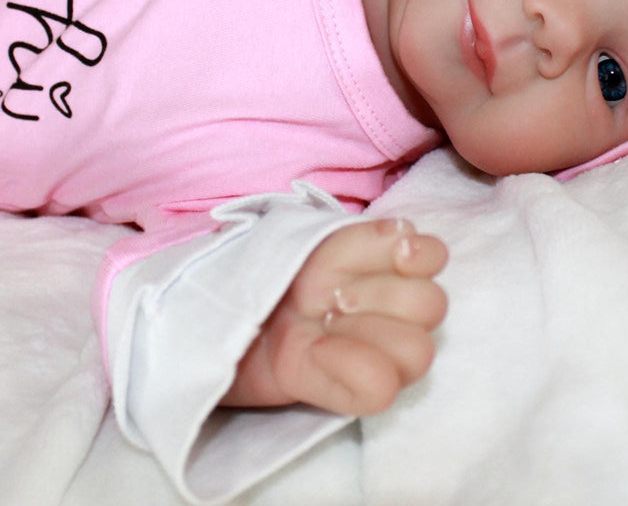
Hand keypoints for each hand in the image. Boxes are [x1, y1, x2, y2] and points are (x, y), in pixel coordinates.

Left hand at [221, 219, 447, 416]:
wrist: (196, 321)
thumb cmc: (240, 272)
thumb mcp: (287, 237)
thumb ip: (350, 236)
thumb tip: (404, 234)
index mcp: (368, 260)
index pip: (430, 255)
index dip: (416, 253)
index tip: (394, 252)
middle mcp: (379, 307)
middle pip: (431, 306)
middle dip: (384, 295)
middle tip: (331, 296)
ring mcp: (365, 352)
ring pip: (417, 352)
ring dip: (369, 335)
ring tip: (320, 325)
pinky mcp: (342, 392)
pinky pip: (381, 390)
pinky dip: (352, 372)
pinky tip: (316, 355)